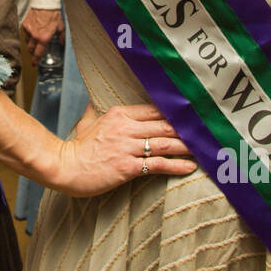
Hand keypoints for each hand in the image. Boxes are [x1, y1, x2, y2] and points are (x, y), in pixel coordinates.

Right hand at [21, 7, 63, 65]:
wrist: (45, 3)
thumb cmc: (54, 15)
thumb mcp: (61, 27)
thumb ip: (61, 37)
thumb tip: (62, 43)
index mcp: (44, 38)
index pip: (38, 53)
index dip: (36, 60)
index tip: (34, 64)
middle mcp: (35, 36)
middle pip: (30, 49)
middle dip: (32, 52)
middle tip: (34, 53)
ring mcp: (28, 30)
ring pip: (27, 41)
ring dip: (30, 43)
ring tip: (34, 40)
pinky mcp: (25, 24)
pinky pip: (25, 33)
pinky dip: (28, 34)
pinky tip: (32, 31)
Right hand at [51, 104, 196, 197]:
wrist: (65, 167)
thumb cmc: (76, 148)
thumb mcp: (86, 123)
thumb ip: (94, 111)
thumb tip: (93, 103)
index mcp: (119, 114)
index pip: (154, 110)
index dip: (175, 114)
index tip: (191, 117)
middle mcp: (126, 128)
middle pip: (165, 125)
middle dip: (187, 129)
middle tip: (205, 132)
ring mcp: (128, 147)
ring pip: (165, 143)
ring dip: (187, 146)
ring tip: (203, 148)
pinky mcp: (128, 166)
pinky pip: (158, 165)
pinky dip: (176, 165)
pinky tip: (190, 167)